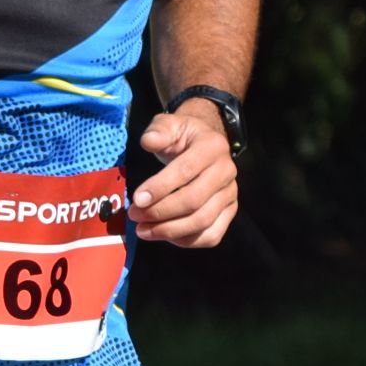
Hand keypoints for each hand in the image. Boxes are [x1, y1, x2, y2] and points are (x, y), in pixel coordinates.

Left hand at [131, 98, 238, 248]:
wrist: (205, 144)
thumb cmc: (182, 137)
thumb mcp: (169, 125)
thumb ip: (159, 131)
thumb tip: (149, 142)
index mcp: (212, 147)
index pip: (186, 171)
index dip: (160, 188)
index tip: (136, 200)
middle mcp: (227, 172)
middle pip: (194, 201)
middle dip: (161, 212)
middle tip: (135, 216)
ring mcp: (231, 195)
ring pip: (202, 221)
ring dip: (170, 230)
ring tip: (144, 230)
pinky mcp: (230, 212)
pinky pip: (211, 235)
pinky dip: (187, 241)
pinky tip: (165, 236)